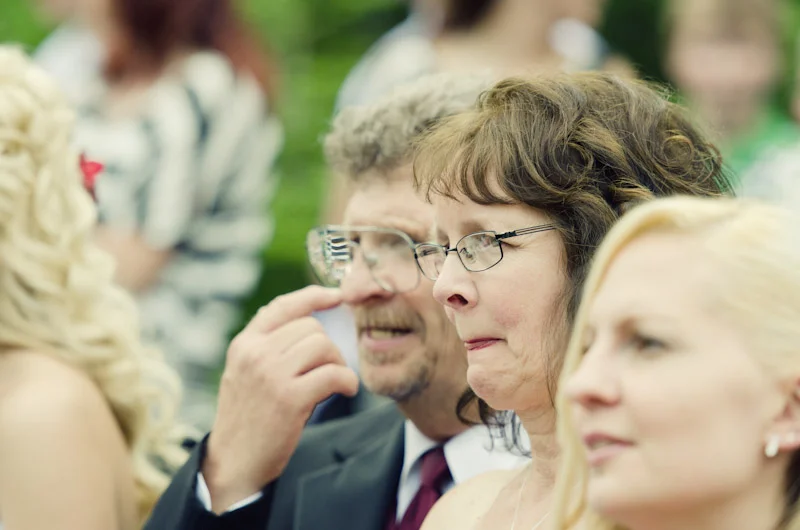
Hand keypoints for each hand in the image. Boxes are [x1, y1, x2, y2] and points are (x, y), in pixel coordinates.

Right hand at [202, 286, 359, 512]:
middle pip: (311, 328)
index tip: (336, 296)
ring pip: (324, 346)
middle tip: (329, 369)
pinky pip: (334, 374)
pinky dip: (347, 381)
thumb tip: (308, 319)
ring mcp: (272, 375)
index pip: (282, 306)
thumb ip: (267, 346)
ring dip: (338, 363)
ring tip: (334, 382)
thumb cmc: (247, 417)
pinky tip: (346, 390)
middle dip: (328, 347)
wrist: (234, 462)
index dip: (313, 296)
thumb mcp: (245, 373)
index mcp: (244, 344)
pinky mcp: (291, 398)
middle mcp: (255, 354)